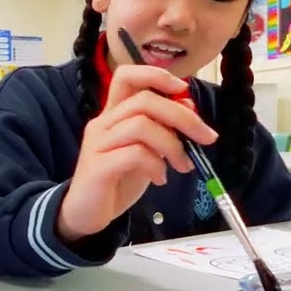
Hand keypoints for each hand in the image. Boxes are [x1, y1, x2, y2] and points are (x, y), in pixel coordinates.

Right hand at [56, 66, 216, 241]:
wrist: (85, 214)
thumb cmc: (116, 181)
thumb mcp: (147, 152)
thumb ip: (163, 130)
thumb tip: (188, 106)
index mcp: (113, 115)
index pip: (126, 76)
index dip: (155, 75)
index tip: (182, 90)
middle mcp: (103, 123)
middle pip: (144, 100)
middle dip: (183, 116)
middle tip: (206, 138)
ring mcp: (97, 143)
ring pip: (141, 125)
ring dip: (173, 145)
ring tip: (183, 165)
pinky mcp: (98, 166)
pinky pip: (135, 154)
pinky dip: (156, 165)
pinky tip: (160, 179)